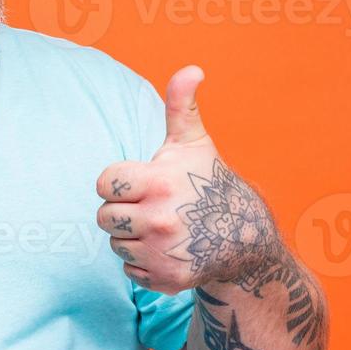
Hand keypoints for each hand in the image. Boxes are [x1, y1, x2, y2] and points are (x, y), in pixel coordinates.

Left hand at [95, 66, 279, 294]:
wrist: (246, 238)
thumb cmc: (210, 182)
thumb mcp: (194, 142)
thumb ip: (180, 105)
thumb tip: (191, 69)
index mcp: (159, 183)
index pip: (104, 184)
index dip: (118, 182)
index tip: (139, 183)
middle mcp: (160, 220)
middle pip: (104, 217)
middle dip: (122, 211)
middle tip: (150, 207)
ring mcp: (163, 253)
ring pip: (116, 245)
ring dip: (132, 238)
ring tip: (162, 228)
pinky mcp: (167, 280)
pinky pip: (130, 271)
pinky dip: (144, 263)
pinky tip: (167, 250)